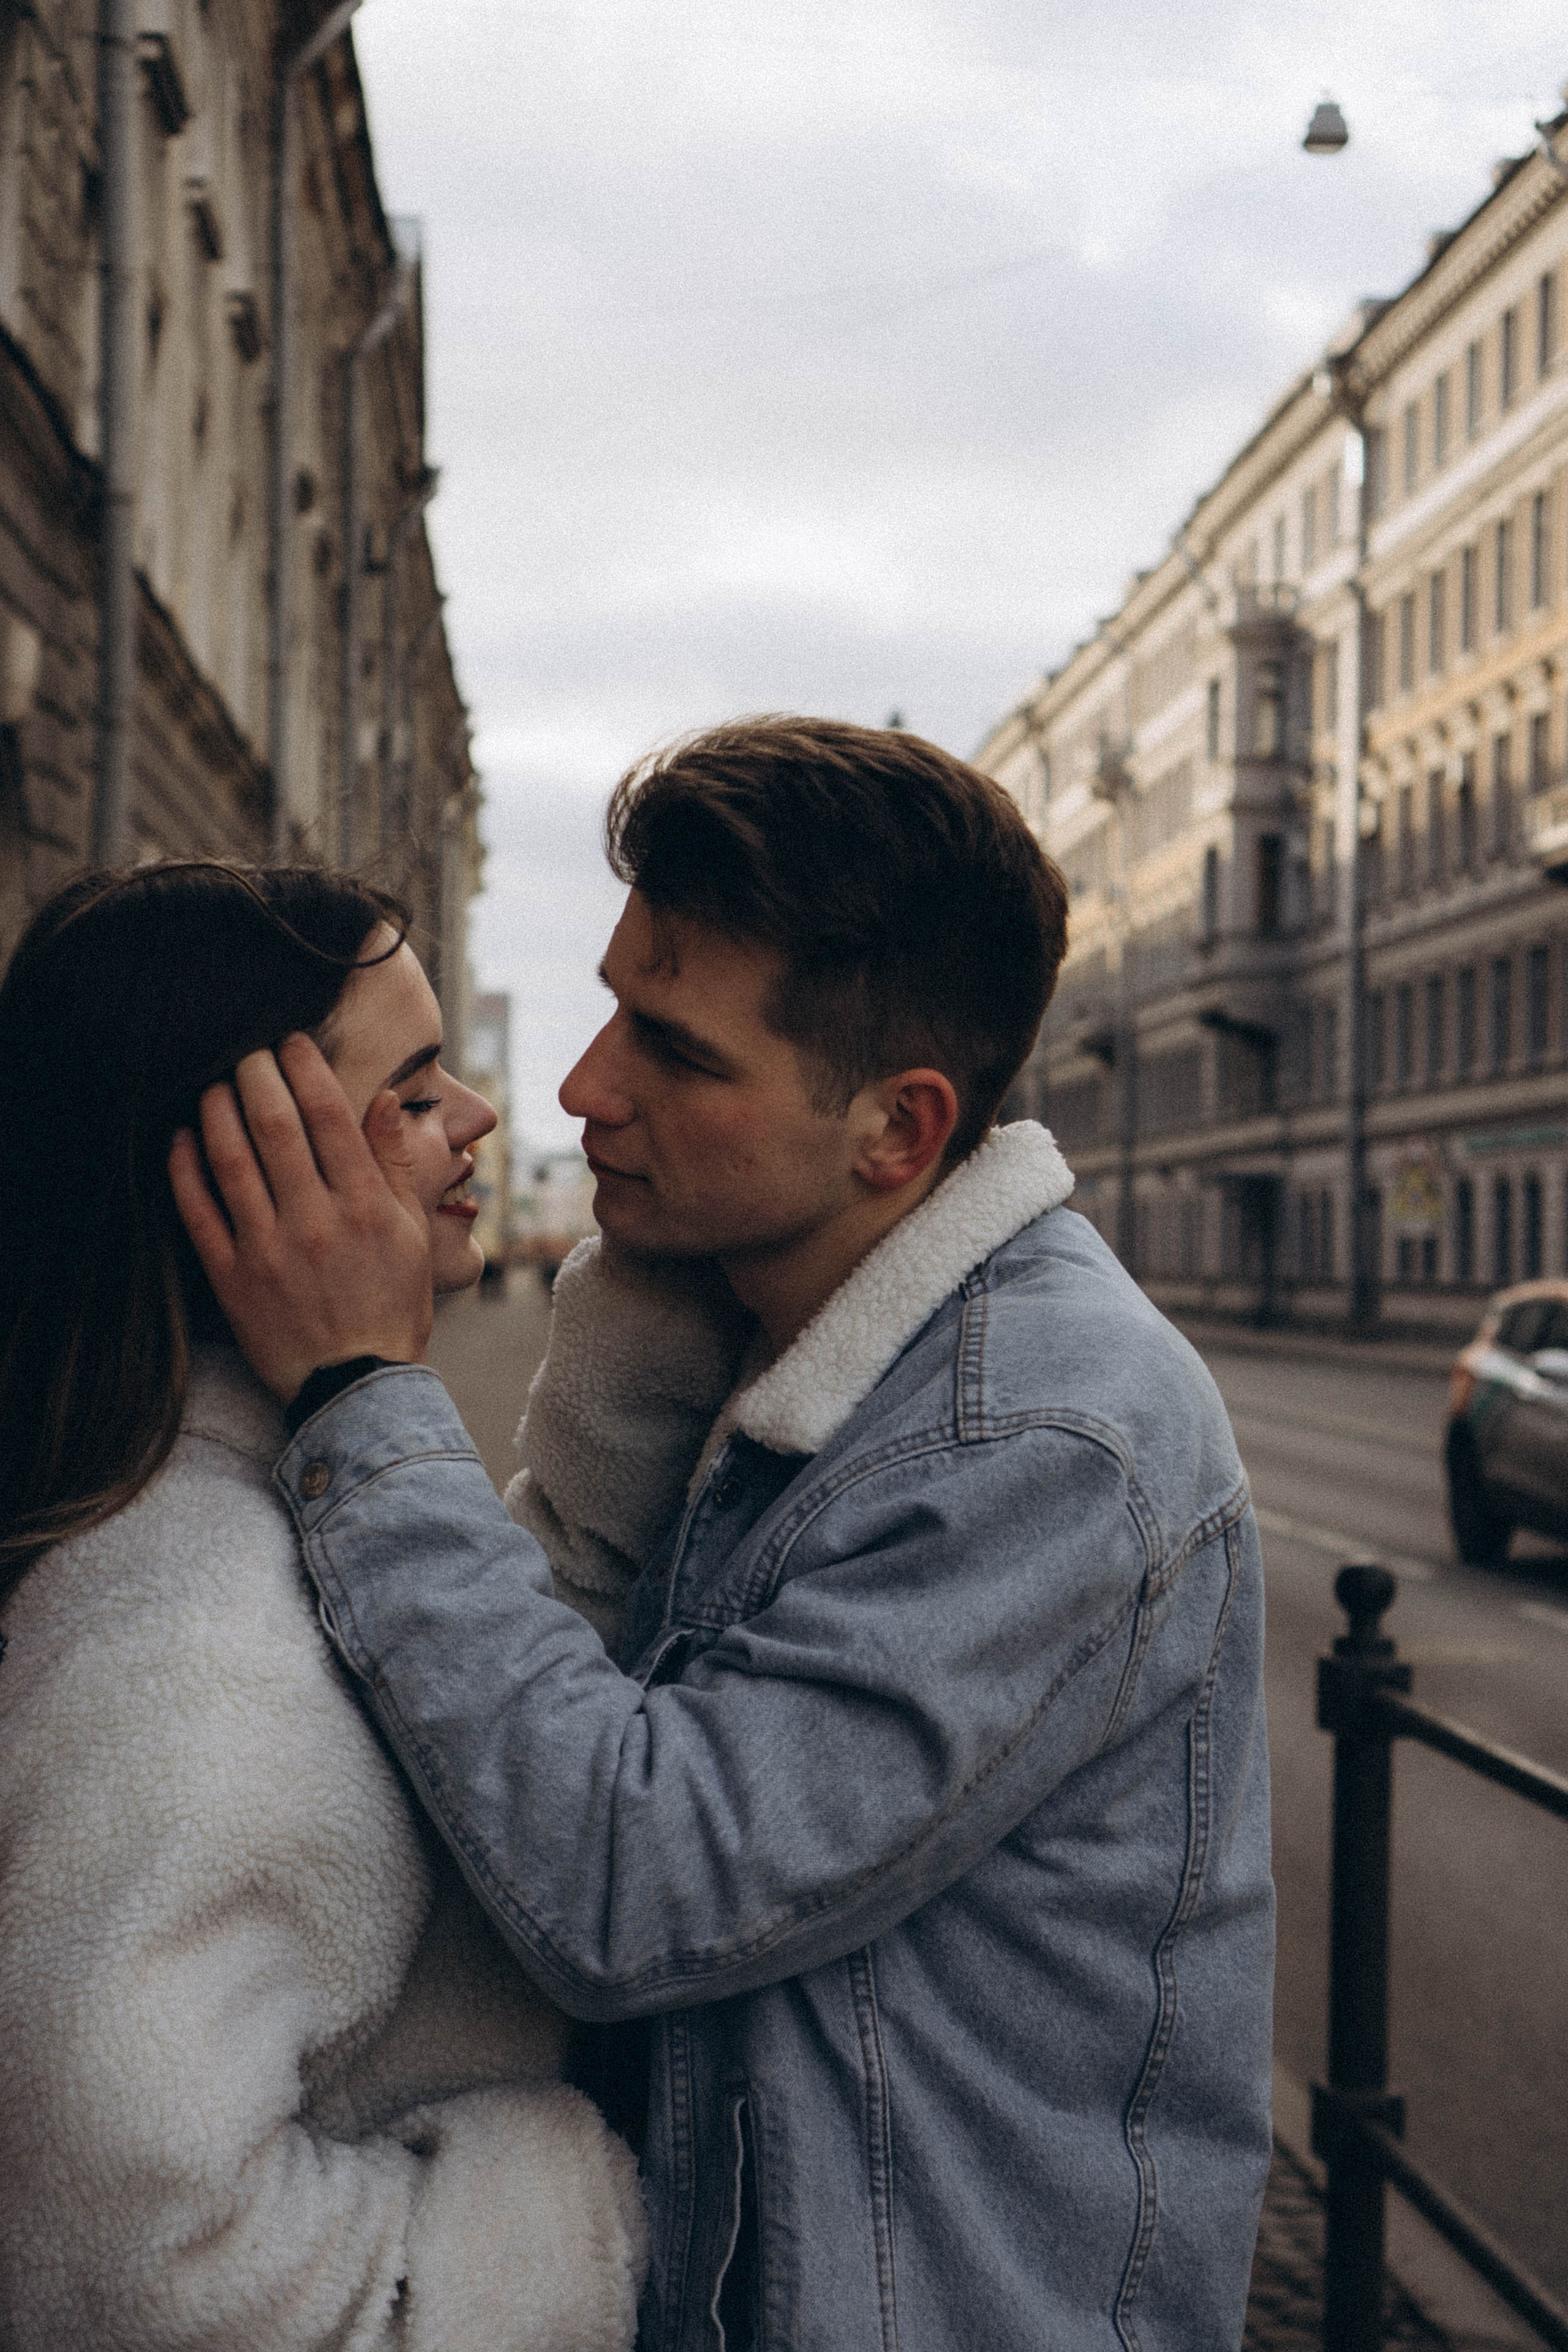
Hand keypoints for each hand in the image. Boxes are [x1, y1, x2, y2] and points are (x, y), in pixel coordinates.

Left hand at [169, 1034, 432, 1401]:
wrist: (359, 1387)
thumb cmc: (392, 1306)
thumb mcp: (414, 1234)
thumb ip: (397, 1164)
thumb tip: (383, 1099)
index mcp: (366, 1207)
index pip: (330, 1116)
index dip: (305, 1068)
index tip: (291, 1043)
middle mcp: (316, 1222)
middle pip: (276, 1126)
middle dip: (256, 1074)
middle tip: (246, 1050)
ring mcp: (269, 1251)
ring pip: (231, 1161)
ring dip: (217, 1110)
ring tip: (213, 1084)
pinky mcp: (232, 1280)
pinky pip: (198, 1213)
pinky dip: (184, 1169)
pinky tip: (181, 1137)